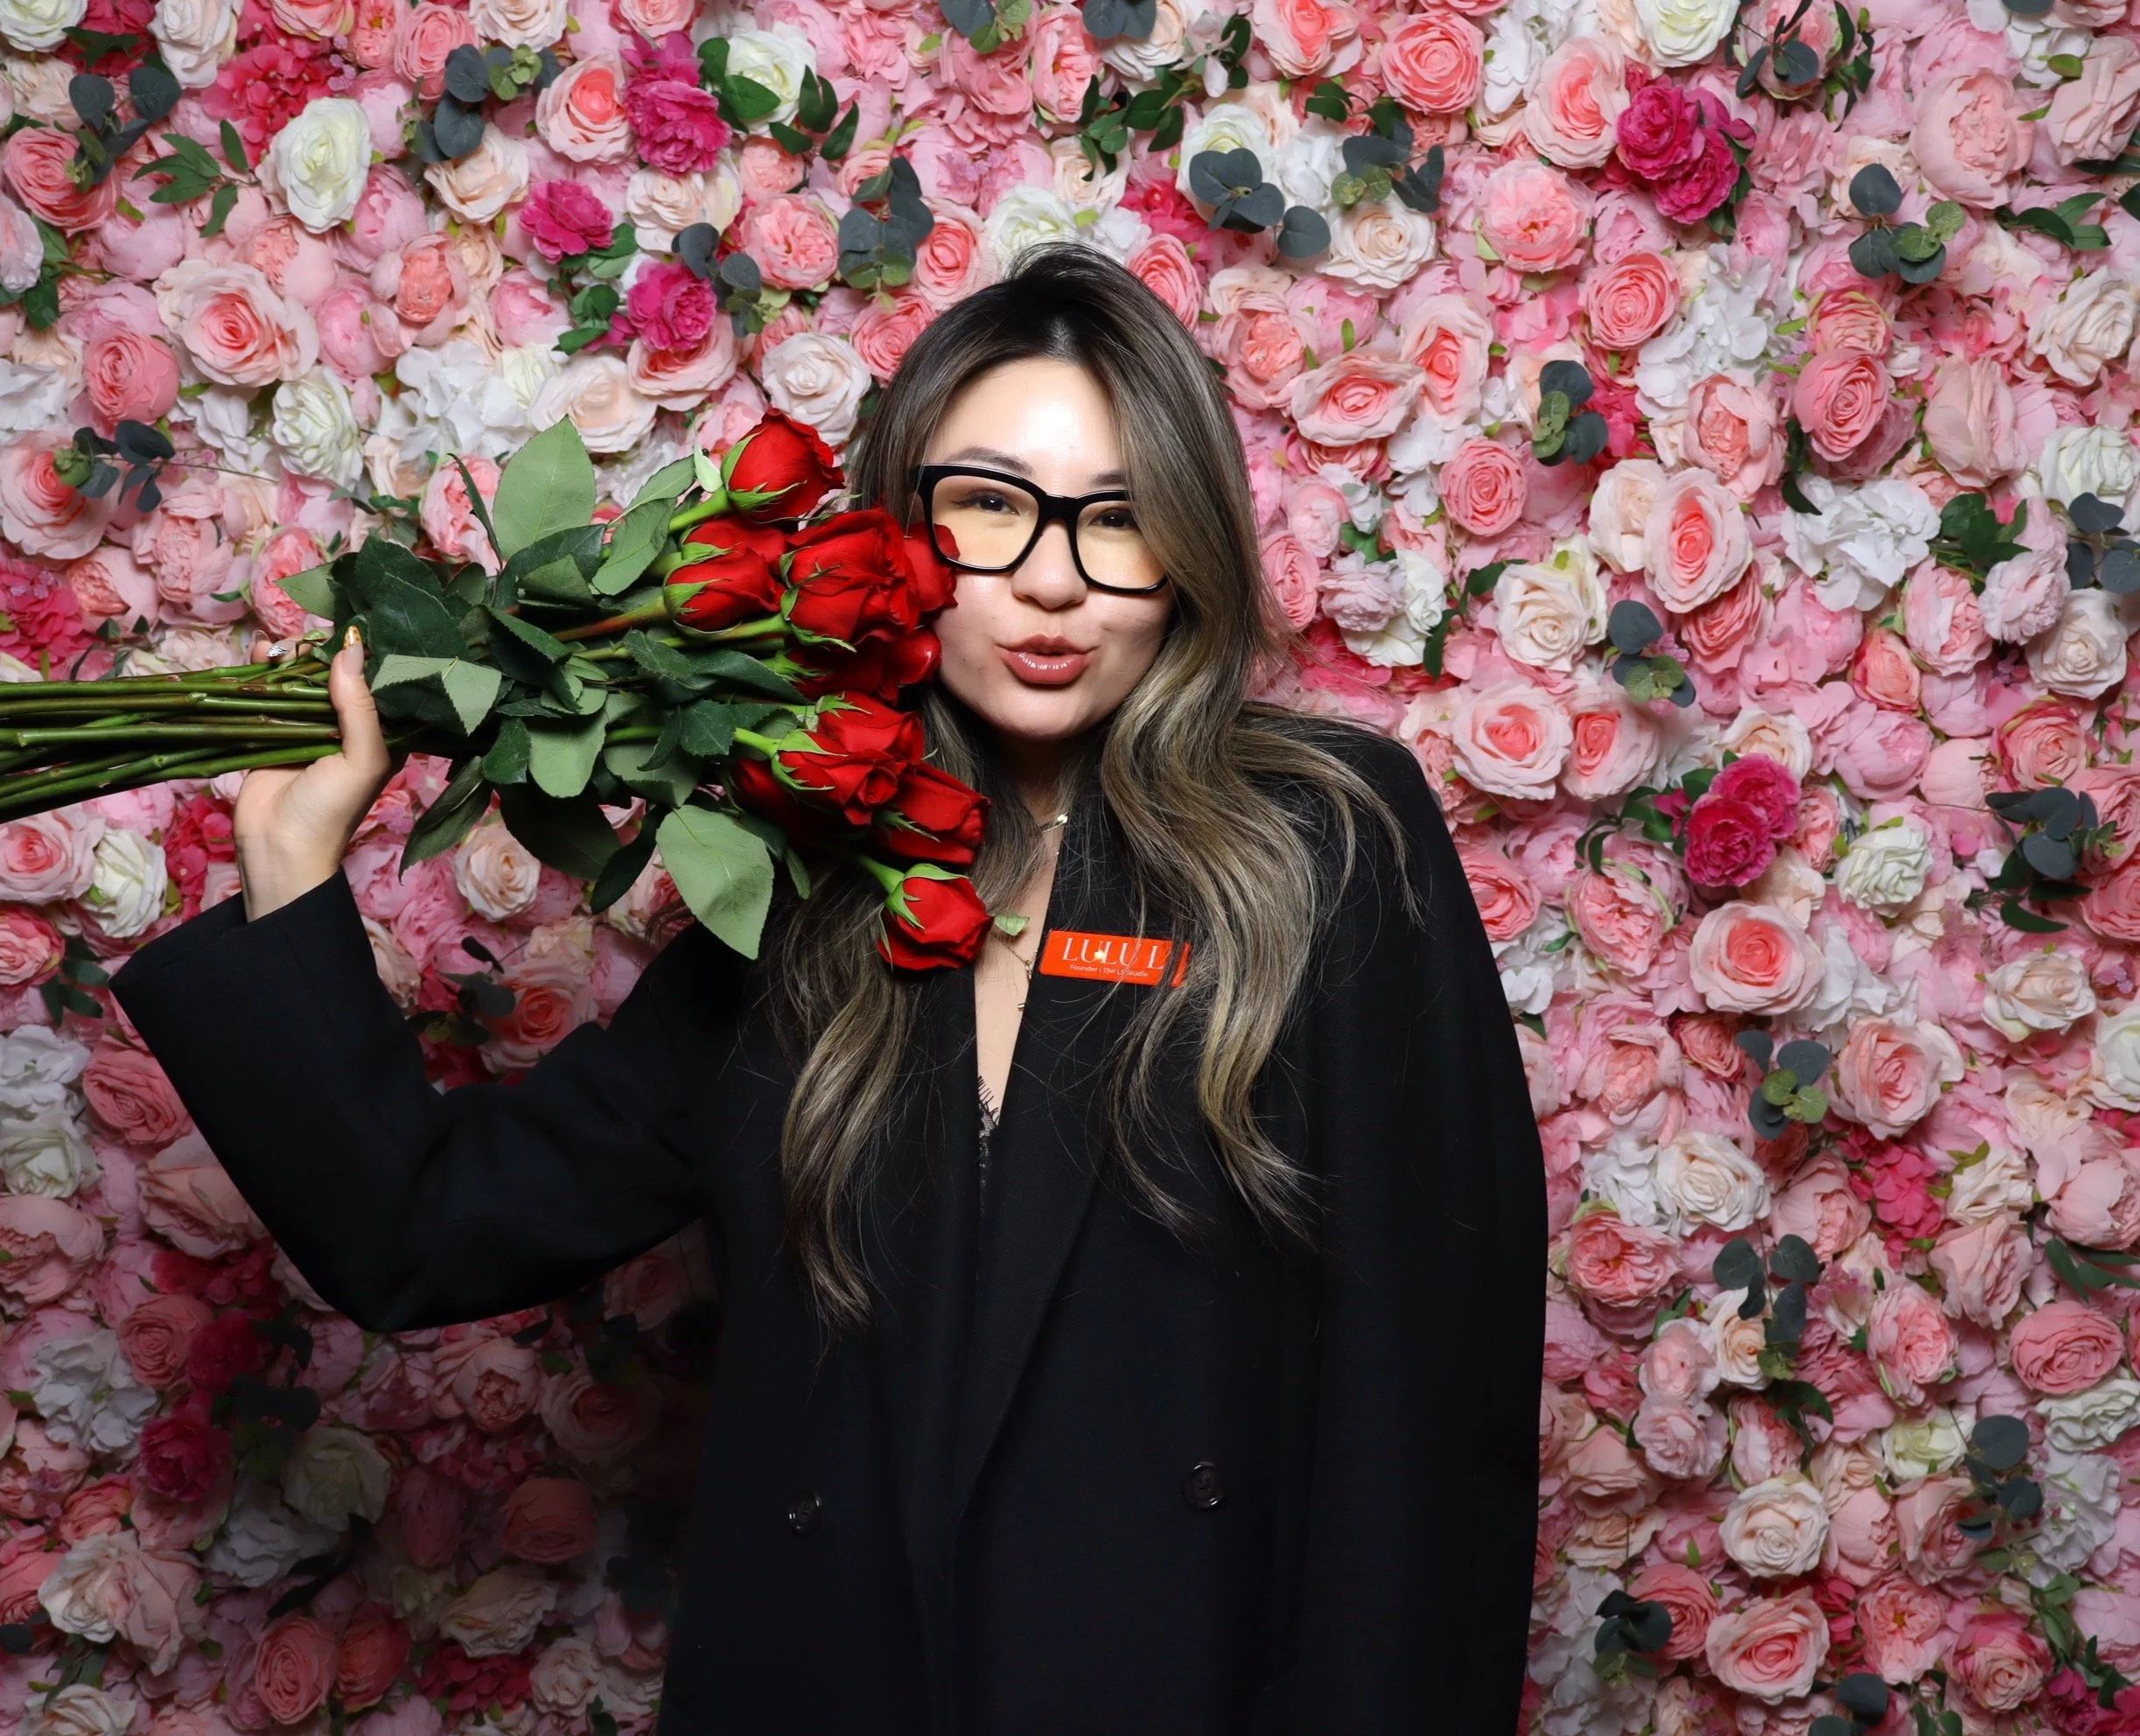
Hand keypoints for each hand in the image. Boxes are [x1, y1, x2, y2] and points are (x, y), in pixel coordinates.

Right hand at [233, 627, 391, 921]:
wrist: (278, 849)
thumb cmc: (331, 810)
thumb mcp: (360, 758)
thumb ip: (358, 705)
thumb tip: (351, 649)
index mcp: (378, 735)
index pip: (378, 685)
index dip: (368, 656)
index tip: (357, 622)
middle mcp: (345, 728)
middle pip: (335, 677)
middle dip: (323, 652)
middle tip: (311, 633)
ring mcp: (305, 728)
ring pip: (300, 681)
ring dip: (291, 658)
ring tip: (284, 644)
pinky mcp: (270, 731)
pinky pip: (269, 693)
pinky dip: (265, 671)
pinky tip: (262, 652)